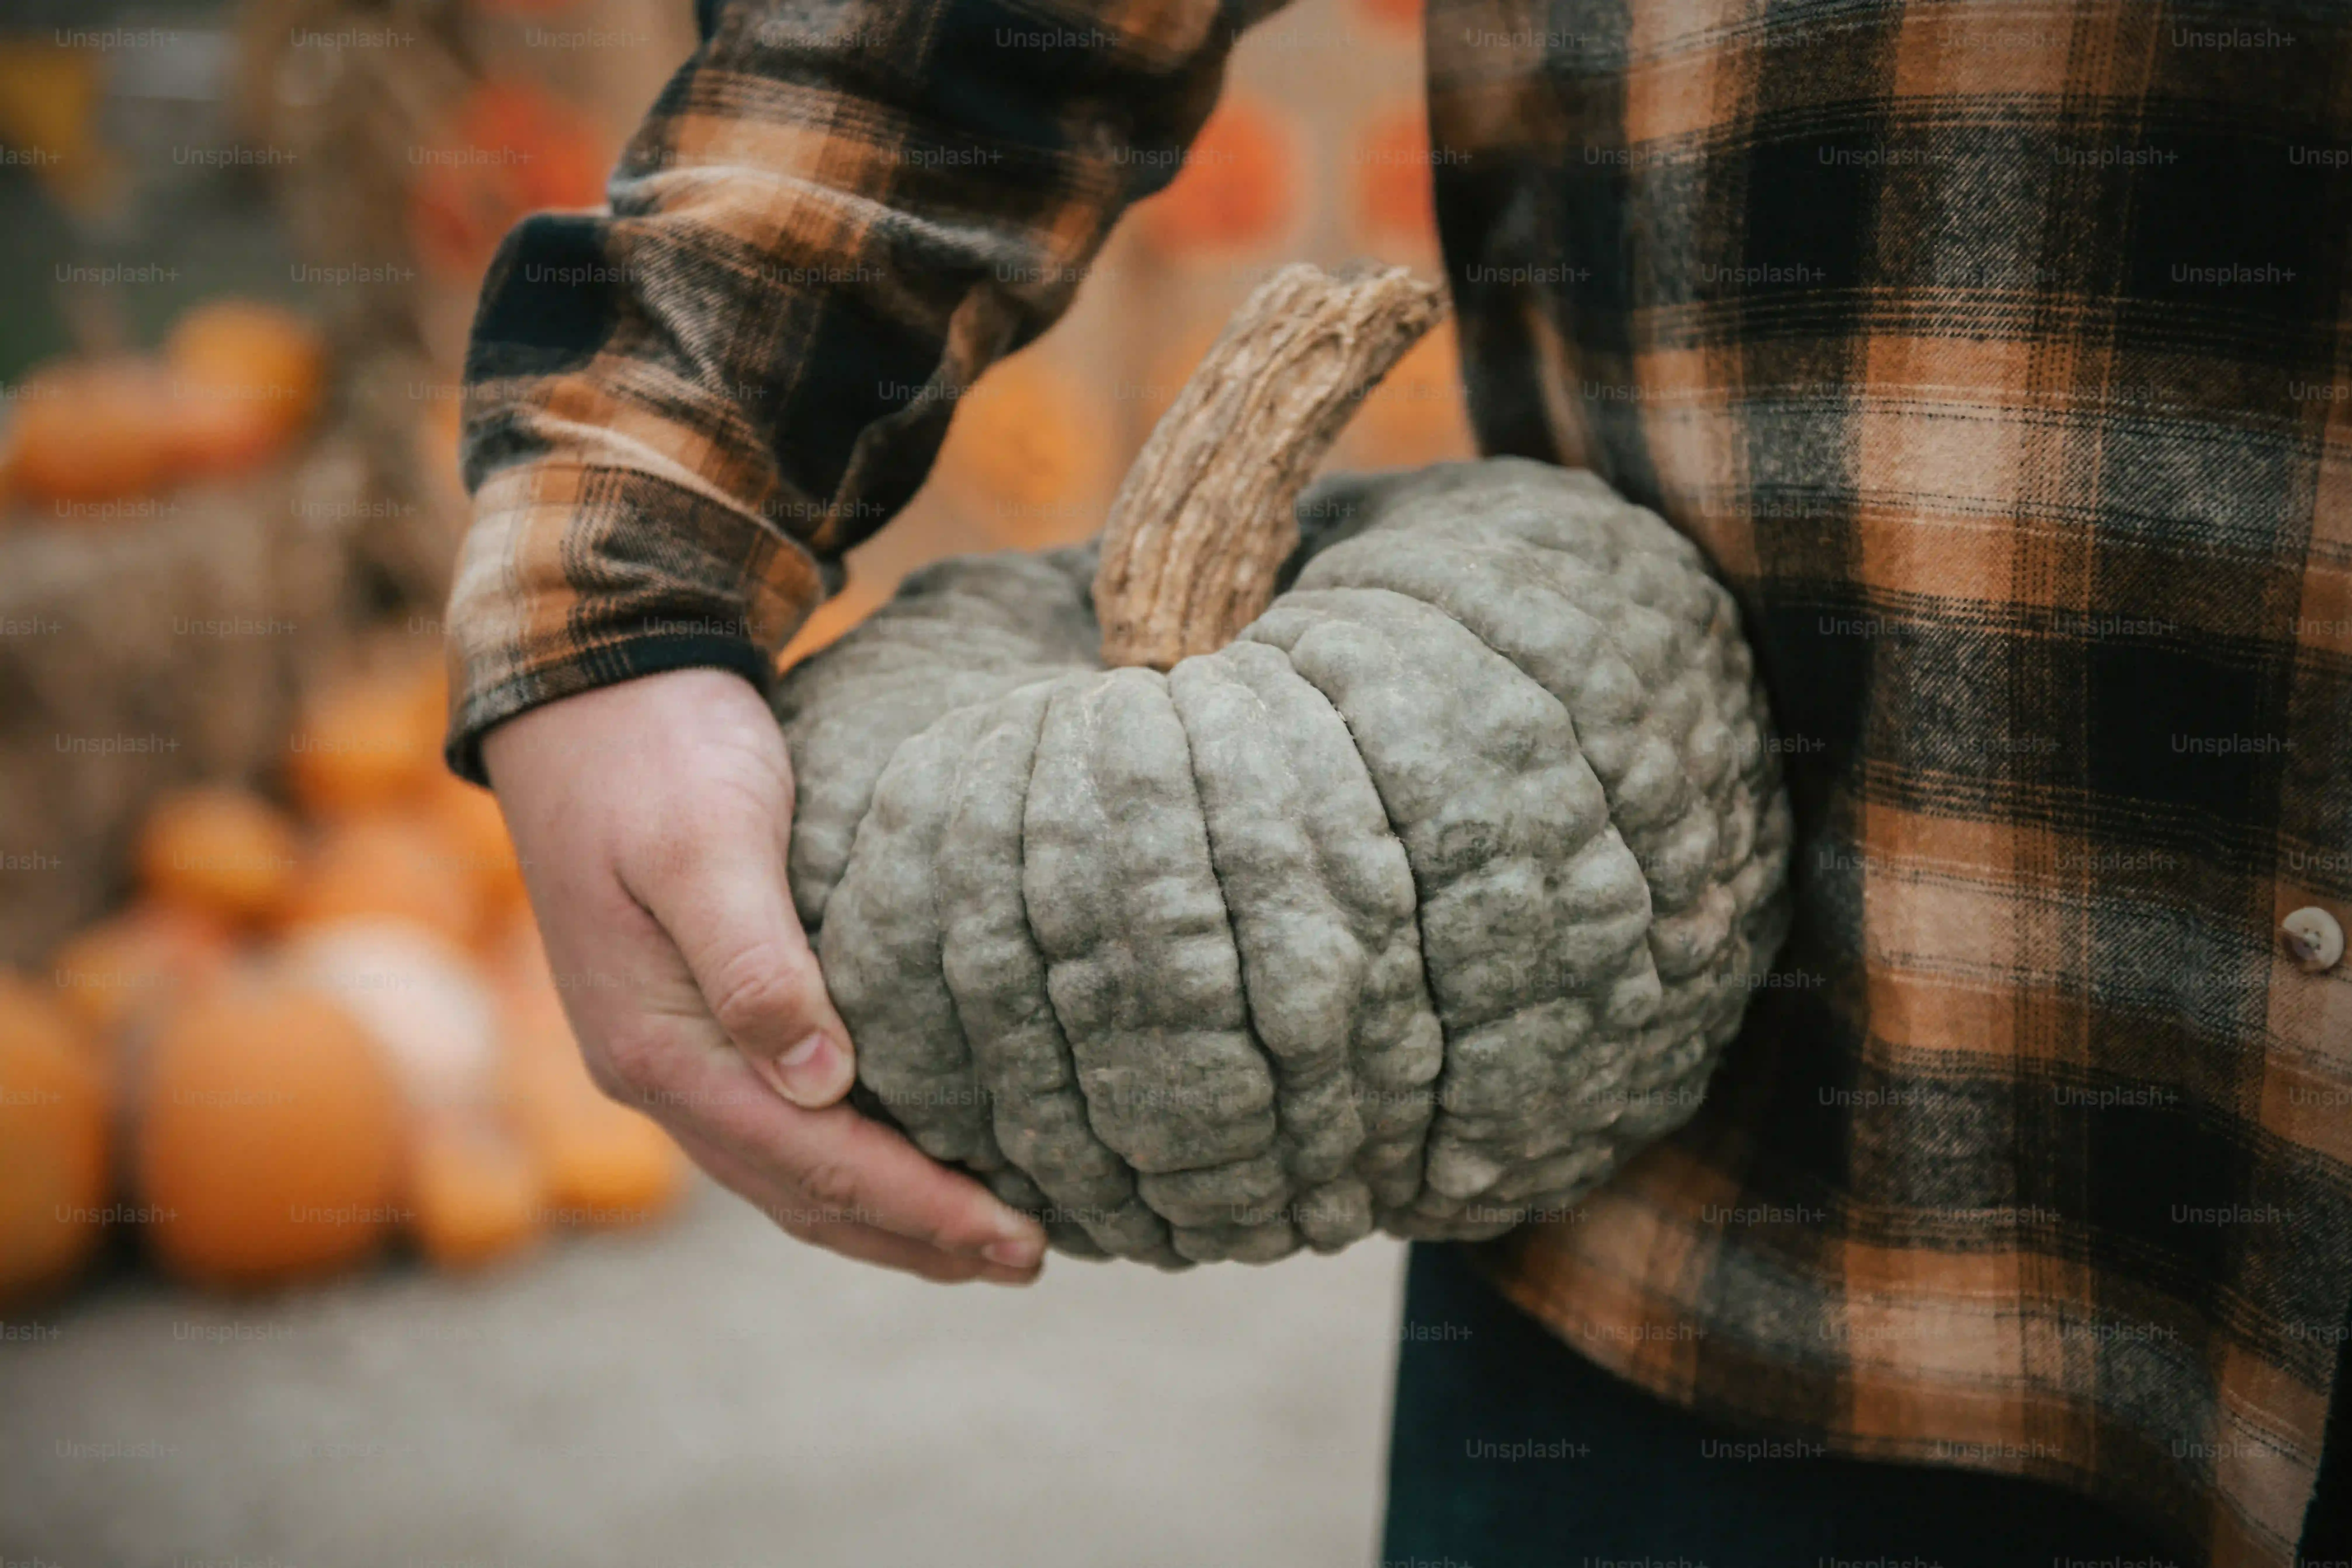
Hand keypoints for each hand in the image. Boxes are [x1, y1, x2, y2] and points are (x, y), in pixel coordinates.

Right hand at [482, 667, 1046, 1283]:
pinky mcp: (687, 1018)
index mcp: (658, 1046)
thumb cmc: (657, 753)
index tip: (1021, 1238)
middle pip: (801, 1189)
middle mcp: (654, 1070)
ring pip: (785, 1170)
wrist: (587, 692)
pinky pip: (774, 1123)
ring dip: (882, 1214)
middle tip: (1030, 1258)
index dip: (920, 1208)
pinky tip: (904, 1158)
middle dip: (915, 1233)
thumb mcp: (704, 844)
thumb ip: (755, 964)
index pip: (813, 1159)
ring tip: (978, 1241)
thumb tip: (820, 1082)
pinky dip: (844, 1160)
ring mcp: (666, 1051)